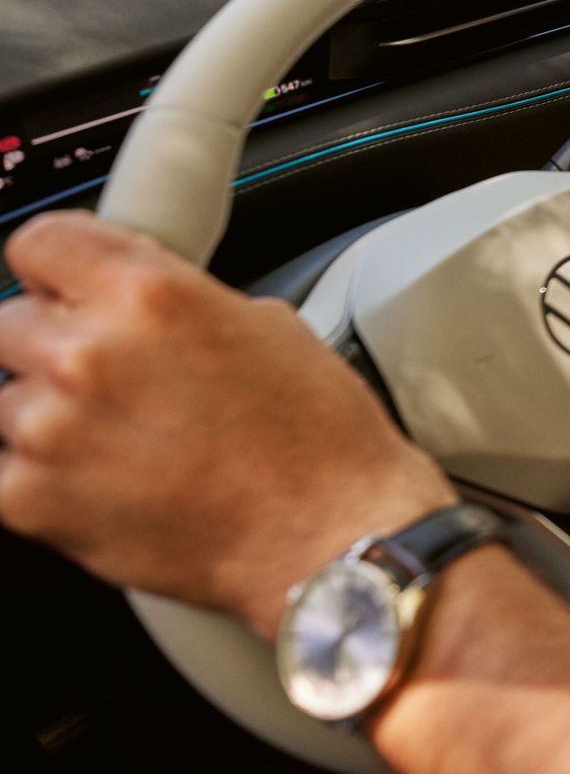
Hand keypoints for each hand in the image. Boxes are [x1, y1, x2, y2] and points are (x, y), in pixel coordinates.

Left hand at [0, 212, 453, 638]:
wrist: (330, 534)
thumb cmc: (321, 441)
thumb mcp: (270, 327)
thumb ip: (185, 304)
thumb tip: (150, 310)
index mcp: (149, 293)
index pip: (40, 242)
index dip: (56, 268)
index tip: (63, 288)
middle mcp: (90, 352)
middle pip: (10, 324)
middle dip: (52, 348)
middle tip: (107, 382)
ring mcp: (51, 428)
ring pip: (5, 403)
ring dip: (47, 419)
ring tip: (121, 447)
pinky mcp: (32, 500)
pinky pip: (3, 475)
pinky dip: (42, 484)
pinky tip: (106, 490)